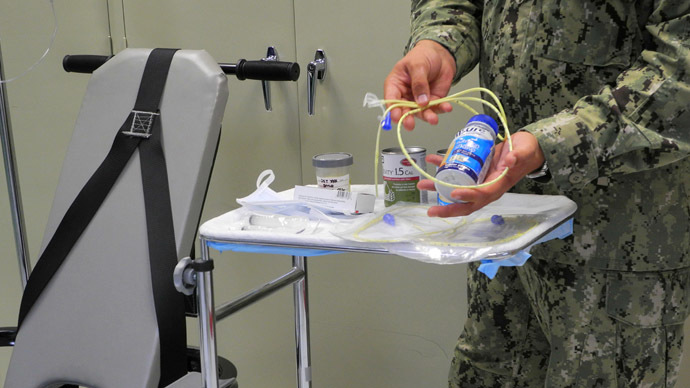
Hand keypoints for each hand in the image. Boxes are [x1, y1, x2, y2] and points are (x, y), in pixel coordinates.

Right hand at [384, 40, 456, 130]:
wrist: (441, 54)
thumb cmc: (423, 55)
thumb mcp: (418, 65)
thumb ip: (419, 83)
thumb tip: (421, 101)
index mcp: (396, 85)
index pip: (391, 100)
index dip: (392, 110)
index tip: (397, 117)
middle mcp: (405, 95)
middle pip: (404, 110)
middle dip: (408, 118)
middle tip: (410, 124)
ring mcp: (419, 100)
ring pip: (421, 112)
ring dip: (427, 116)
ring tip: (433, 118)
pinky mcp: (432, 101)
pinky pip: (436, 108)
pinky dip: (441, 109)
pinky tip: (446, 107)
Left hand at [418, 131, 545, 216]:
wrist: (526, 147)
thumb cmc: (526, 151)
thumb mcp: (524, 151)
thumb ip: (518, 156)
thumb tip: (510, 160)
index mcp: (498, 186)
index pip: (482, 196)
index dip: (468, 196)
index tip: (454, 193)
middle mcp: (486, 187)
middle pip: (466, 203)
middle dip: (448, 208)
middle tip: (431, 210)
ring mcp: (479, 181)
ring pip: (457, 189)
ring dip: (439, 188)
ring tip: (423, 183)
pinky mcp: (474, 171)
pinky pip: (457, 173)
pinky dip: (444, 167)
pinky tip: (433, 161)